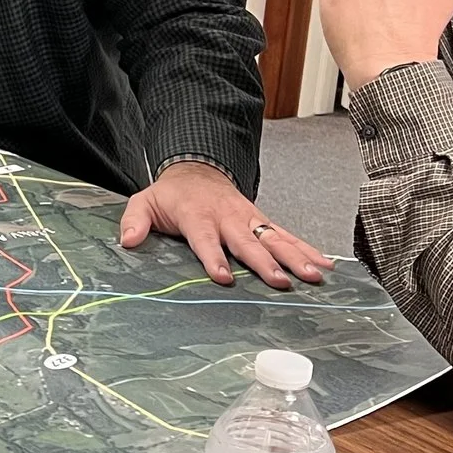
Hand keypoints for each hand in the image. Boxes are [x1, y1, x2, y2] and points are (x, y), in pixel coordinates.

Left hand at [118, 159, 333, 289]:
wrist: (196, 169)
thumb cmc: (170, 195)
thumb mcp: (144, 202)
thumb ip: (134, 221)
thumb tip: (127, 241)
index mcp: (197, 215)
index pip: (205, 238)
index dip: (213, 257)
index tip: (223, 277)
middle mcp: (228, 217)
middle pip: (248, 242)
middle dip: (266, 263)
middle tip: (282, 283)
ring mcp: (249, 218)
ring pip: (275, 238)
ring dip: (295, 257)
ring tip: (313, 275)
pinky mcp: (263, 221)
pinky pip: (287, 235)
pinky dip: (307, 249)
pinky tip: (325, 264)